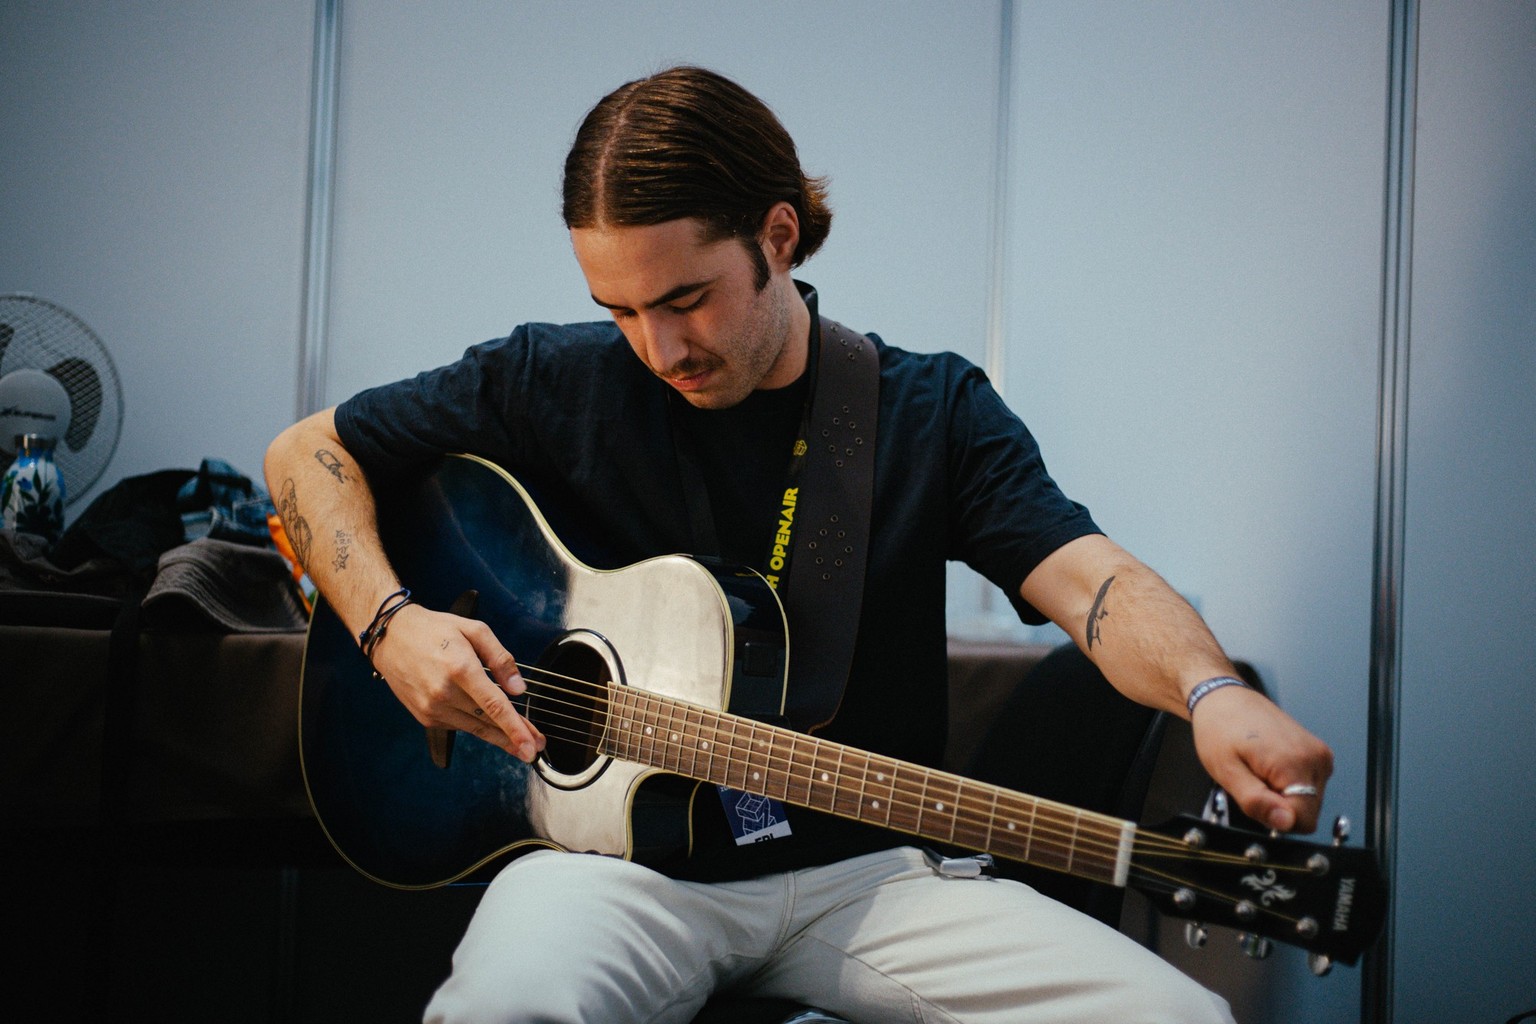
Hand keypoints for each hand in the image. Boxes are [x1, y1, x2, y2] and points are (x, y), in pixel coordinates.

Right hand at [368, 603, 546, 762]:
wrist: (390, 638)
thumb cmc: (434, 630)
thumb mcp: (474, 630)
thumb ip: (501, 659)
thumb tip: (518, 689)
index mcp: (460, 668)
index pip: (494, 706)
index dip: (516, 728)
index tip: (532, 745)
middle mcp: (444, 693)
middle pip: (488, 722)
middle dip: (515, 738)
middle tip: (536, 749)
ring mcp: (432, 708)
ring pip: (475, 729)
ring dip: (499, 738)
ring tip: (520, 745)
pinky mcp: (425, 717)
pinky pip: (459, 725)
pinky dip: (476, 725)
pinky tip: (489, 724)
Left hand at [1188, 685, 1333, 832]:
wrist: (1223, 696)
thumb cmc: (1219, 726)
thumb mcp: (1227, 771)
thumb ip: (1256, 801)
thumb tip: (1285, 823)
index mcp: (1296, 763)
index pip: (1303, 821)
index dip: (1275, 819)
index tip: (1255, 798)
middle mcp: (1316, 758)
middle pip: (1307, 812)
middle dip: (1277, 806)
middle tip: (1252, 780)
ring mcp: (1319, 754)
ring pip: (1307, 801)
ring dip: (1281, 795)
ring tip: (1257, 771)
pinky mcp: (1316, 753)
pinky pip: (1307, 786)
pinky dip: (1286, 784)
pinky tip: (1266, 766)